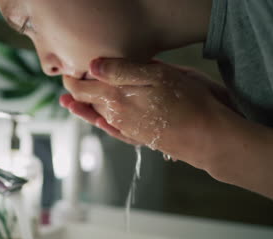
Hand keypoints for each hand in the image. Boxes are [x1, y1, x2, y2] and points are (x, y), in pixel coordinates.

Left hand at [61, 58, 236, 168]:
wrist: (207, 137)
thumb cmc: (186, 102)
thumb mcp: (155, 75)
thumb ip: (121, 70)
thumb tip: (93, 66)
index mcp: (115, 99)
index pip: (81, 90)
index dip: (71, 81)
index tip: (67, 72)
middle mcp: (116, 117)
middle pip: (88, 106)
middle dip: (75, 96)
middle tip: (65, 89)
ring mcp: (128, 130)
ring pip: (99, 118)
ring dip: (85, 110)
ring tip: (71, 106)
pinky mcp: (141, 138)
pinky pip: (115, 131)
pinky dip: (103, 125)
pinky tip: (103, 124)